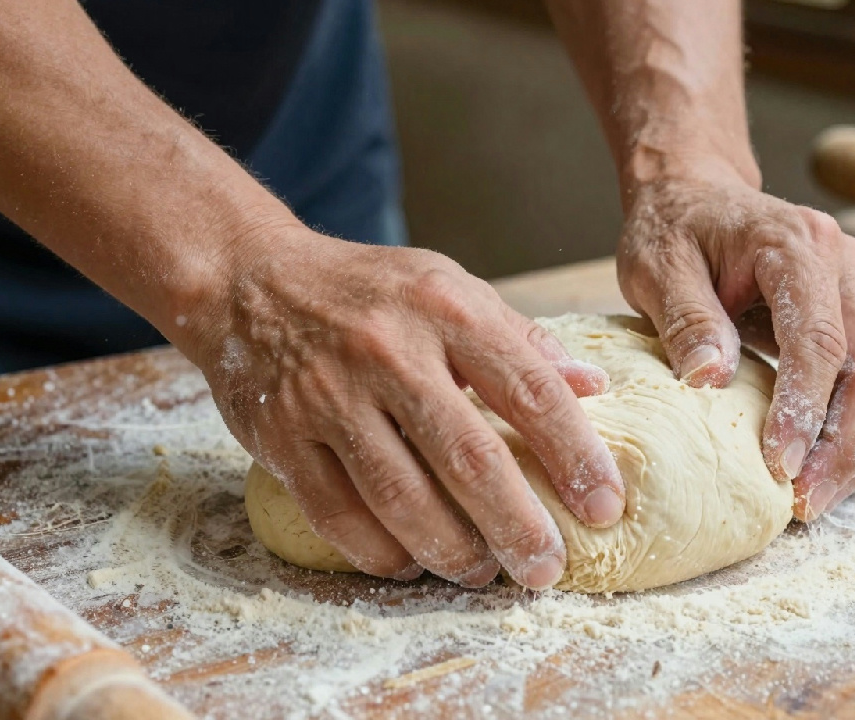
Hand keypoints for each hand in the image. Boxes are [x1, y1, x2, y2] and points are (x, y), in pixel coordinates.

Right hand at [183, 222, 625, 589]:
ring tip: (483, 572)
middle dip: (517, 524)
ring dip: (451, 549)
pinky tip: (411, 564)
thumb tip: (594, 386)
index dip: (574, 454)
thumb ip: (519, 339)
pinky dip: (380, 552)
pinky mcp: (282, 436)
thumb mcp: (449, 287)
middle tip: (547, 568)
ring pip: (401, 496)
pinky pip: (338, 515)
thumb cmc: (367, 291)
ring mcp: (329, 396)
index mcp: (445, 309)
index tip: (605, 505)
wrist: (249, 281)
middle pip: (468, 457)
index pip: (528, 388)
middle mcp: (388, 350)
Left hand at [616, 160, 854, 521]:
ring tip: (814, 502)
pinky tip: (821, 472)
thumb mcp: (657, 266)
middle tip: (804, 503)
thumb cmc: (672, 228)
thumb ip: (685, 318)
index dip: (804, 408)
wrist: (695, 194)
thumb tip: (711, 380)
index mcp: (798, 245)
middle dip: (845, 446)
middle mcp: (846, 265)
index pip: (819, 339)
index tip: (778, 465)